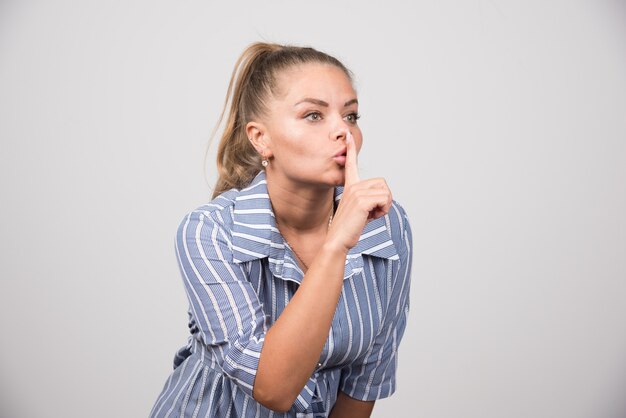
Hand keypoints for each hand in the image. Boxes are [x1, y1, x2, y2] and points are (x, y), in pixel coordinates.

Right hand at [326, 130, 392, 252]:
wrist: (337, 240)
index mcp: (350, 186)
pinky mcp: (362, 200)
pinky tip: (371, 218)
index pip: (351, 164)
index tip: (347, 135)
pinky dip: (383, 211)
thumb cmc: (348, 229)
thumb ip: (366, 201)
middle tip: (372, 213)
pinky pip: (385, 200)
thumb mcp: (358, 211)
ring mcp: (356, 192)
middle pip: (383, 184)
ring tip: (370, 216)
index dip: (350, 149)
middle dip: (384, 200)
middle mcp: (353, 186)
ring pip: (386, 193)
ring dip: (384, 207)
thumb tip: (381, 199)